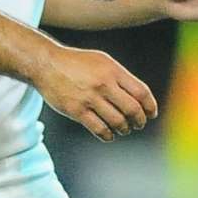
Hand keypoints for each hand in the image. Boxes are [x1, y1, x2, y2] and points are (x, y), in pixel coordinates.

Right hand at [33, 46, 157, 141]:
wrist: (46, 64)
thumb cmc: (76, 63)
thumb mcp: (102, 61)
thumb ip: (120, 77)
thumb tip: (139, 97)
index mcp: (113, 70)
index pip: (141, 92)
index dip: (150, 106)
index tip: (151, 114)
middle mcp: (103, 84)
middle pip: (132, 109)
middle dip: (139, 121)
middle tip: (138, 125)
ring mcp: (89, 98)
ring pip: (117, 122)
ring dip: (124, 129)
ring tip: (123, 129)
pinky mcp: (77, 111)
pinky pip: (99, 129)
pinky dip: (108, 135)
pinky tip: (109, 134)